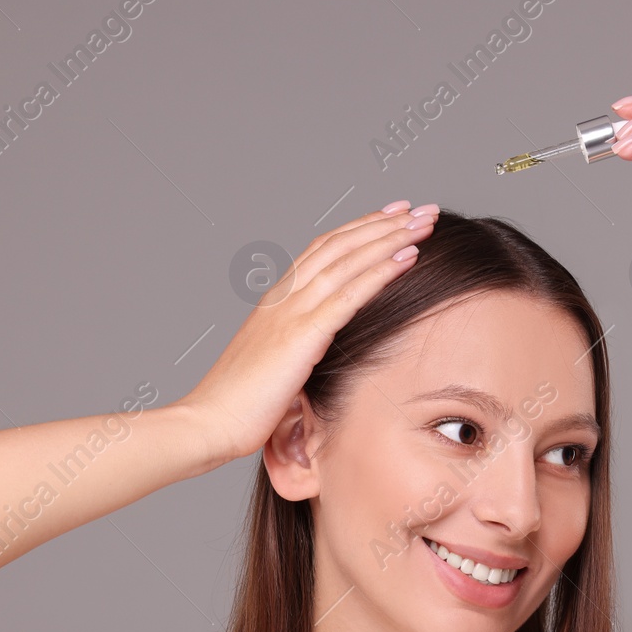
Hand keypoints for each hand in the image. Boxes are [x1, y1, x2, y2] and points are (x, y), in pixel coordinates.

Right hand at [178, 201, 437, 460]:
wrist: (209, 423)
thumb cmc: (240, 406)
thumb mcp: (275, 366)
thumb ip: (298, 350)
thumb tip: (320, 354)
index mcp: (276, 301)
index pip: (323, 249)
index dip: (359, 229)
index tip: (391, 215)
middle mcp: (283, 297)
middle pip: (339, 244)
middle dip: (382, 224)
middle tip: (419, 208)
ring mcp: (291, 313)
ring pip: (348, 261)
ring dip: (389, 239)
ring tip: (422, 224)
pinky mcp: (301, 336)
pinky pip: (348, 296)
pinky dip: (379, 273)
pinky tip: (407, 259)